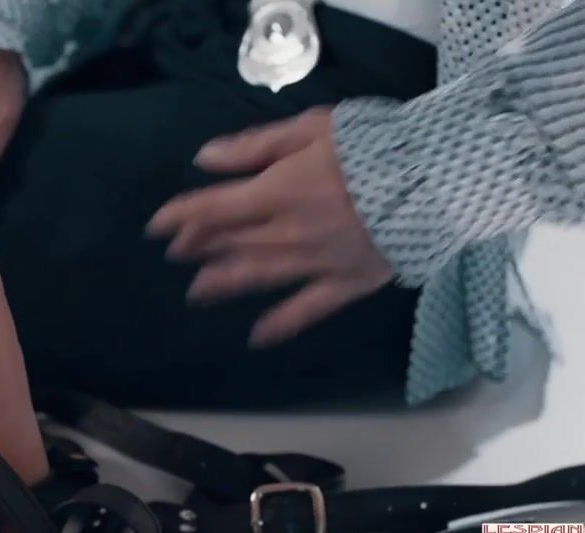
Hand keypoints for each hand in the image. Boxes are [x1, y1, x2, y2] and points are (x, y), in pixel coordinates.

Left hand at [146, 108, 393, 345]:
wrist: (440, 178)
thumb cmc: (374, 144)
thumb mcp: (310, 129)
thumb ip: (254, 147)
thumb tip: (204, 159)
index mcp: (278, 191)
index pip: (215, 209)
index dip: (182, 217)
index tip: (157, 226)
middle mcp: (288, 233)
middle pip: (232, 243)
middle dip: (200, 247)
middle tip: (177, 254)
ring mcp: (316, 263)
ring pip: (259, 276)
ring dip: (224, 283)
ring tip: (197, 291)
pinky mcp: (347, 284)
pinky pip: (308, 309)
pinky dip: (281, 324)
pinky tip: (257, 337)